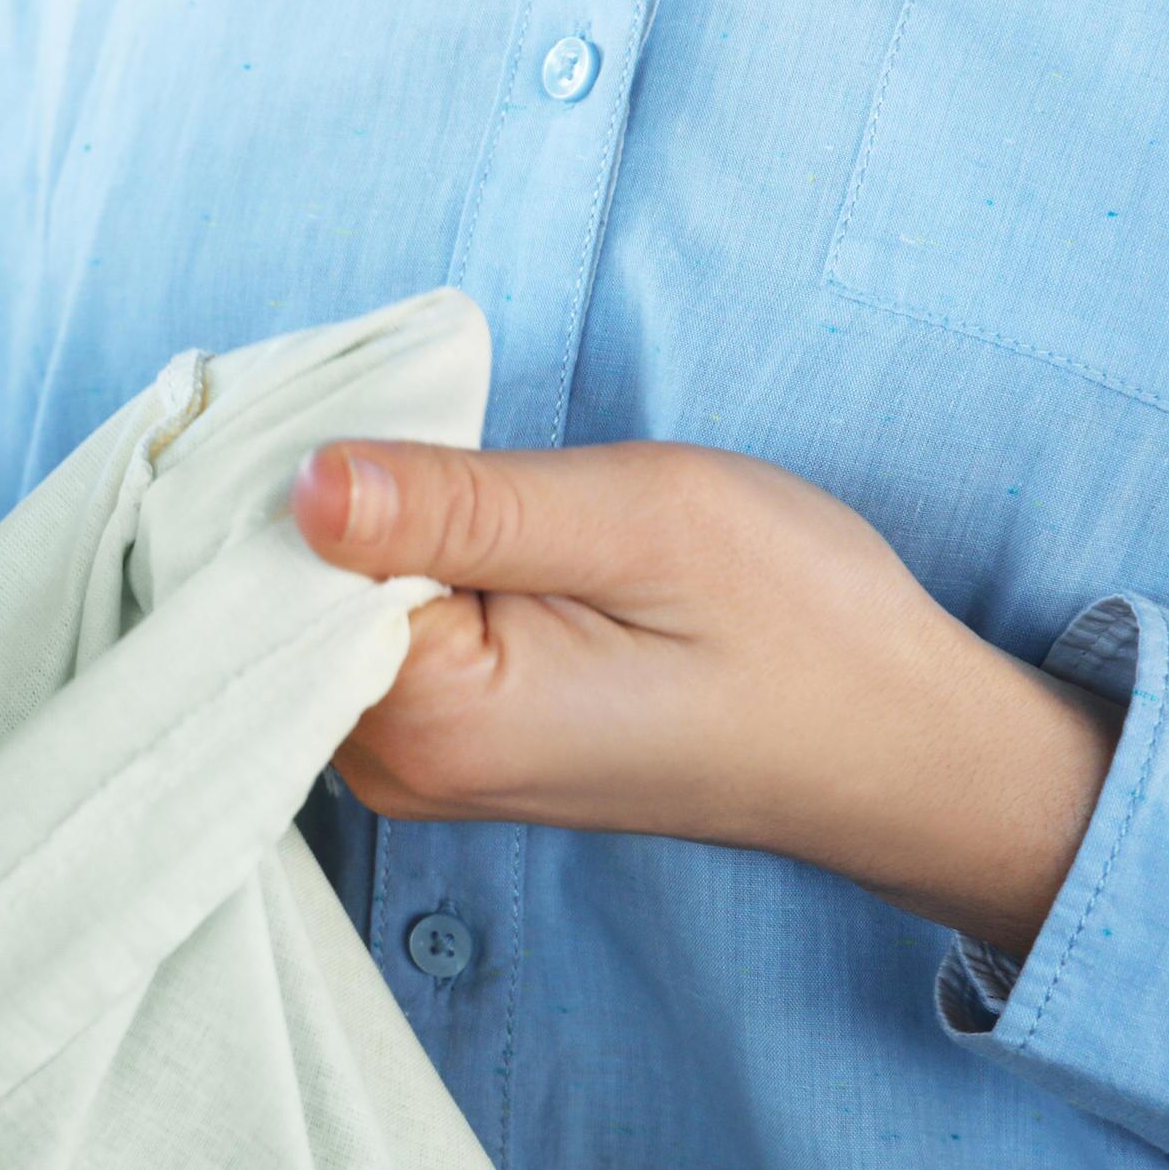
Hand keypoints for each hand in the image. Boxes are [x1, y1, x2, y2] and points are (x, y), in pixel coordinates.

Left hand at [290, 440, 1121, 955]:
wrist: (897, 741)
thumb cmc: (798, 627)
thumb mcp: (637, 521)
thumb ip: (460, 502)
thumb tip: (304, 482)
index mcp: (429, 720)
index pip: (270, 575)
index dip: (295, 471)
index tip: (352, 402)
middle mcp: (394, 767)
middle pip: (275, 601)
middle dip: (315, 498)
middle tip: (403, 415)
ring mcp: (412, 763)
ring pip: (315, 614)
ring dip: (355, 531)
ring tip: (447, 467)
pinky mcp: (442, 741)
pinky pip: (362, 637)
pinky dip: (382, 568)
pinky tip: (446, 523)